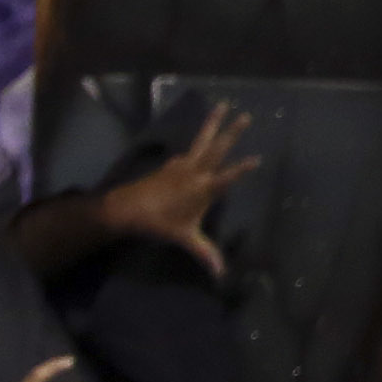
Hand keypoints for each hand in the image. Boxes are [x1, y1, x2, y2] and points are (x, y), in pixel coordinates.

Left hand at [97, 101, 254, 276]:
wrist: (124, 209)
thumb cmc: (157, 224)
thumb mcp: (184, 238)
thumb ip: (205, 253)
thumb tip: (221, 276)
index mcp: (203, 188)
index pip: (228, 177)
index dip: (242, 169)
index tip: (258, 158)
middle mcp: (195, 172)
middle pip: (217, 148)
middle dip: (232, 132)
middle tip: (246, 115)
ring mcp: (181, 165)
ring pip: (202, 140)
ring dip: (213, 123)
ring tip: (222, 105)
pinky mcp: (170, 164)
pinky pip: (187, 151)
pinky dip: (196, 143)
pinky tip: (199, 139)